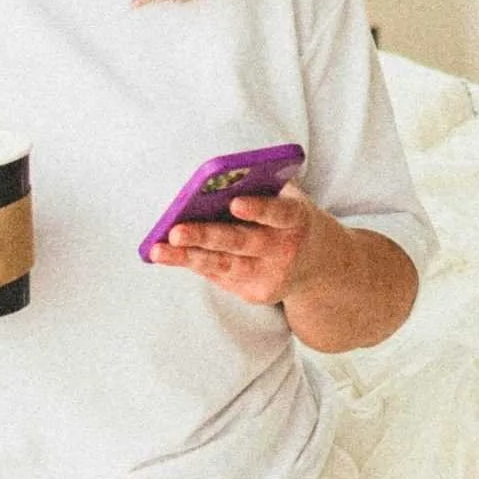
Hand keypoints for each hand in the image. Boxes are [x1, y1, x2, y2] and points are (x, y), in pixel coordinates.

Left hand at [146, 178, 329, 307]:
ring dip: (188, 257)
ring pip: (224, 265)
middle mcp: (285, 250)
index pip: (278, 212)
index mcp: (296, 219)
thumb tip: (212, 184)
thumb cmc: (290, 220)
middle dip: (206, 237)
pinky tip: (170, 255)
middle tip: (175, 232)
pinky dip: (194, 263)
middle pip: (241, 243)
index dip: (259, 209)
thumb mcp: (288, 200)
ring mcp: (271, 276)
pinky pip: (220, 276)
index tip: (235, 203)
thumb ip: (260, 191)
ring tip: (159, 251)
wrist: (319, 264)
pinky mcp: (257, 294)